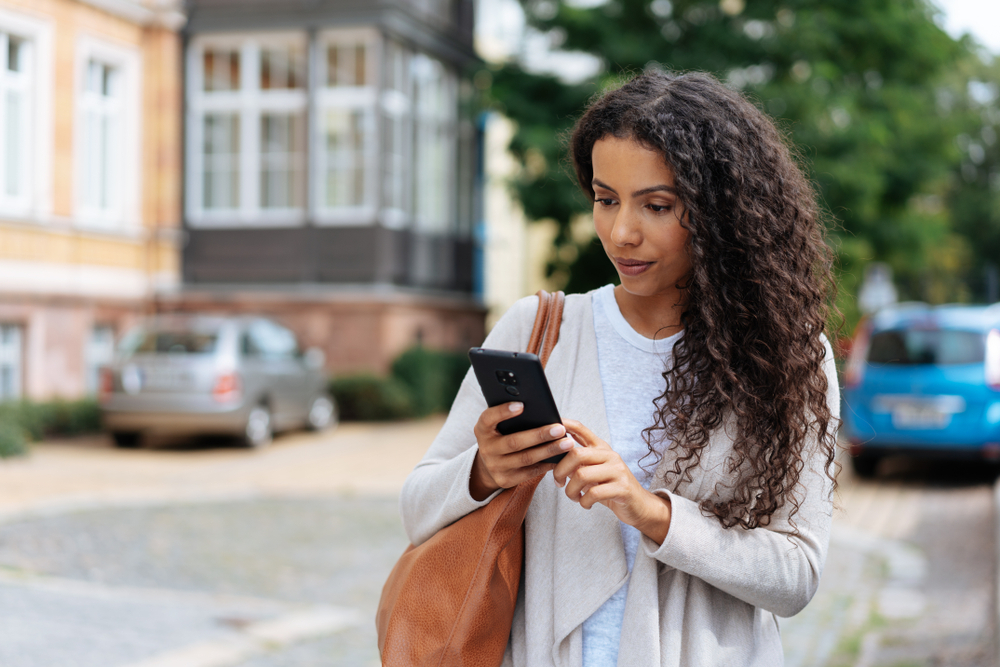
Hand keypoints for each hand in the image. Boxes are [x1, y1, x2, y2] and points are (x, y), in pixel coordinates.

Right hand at [470, 402, 575, 500]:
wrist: (489, 465)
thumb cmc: (501, 436)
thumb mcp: (498, 425)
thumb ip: (510, 417)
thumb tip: (540, 409)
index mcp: (482, 430)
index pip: (488, 418)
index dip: (503, 411)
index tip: (521, 405)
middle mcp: (486, 449)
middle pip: (514, 442)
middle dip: (539, 435)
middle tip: (560, 428)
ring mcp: (495, 466)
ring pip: (526, 458)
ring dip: (549, 450)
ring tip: (567, 443)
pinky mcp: (505, 480)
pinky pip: (530, 472)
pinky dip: (547, 464)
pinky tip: (560, 457)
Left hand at [553, 420, 671, 543]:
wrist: (638, 505)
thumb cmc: (610, 487)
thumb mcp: (594, 471)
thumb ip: (578, 462)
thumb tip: (553, 455)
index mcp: (601, 448)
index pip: (581, 429)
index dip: (565, 425)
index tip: (551, 425)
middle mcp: (610, 456)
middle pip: (576, 454)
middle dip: (560, 471)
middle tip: (558, 483)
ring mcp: (617, 471)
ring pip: (582, 475)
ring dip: (571, 490)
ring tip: (573, 497)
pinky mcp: (622, 488)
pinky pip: (593, 493)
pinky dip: (584, 501)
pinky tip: (585, 504)